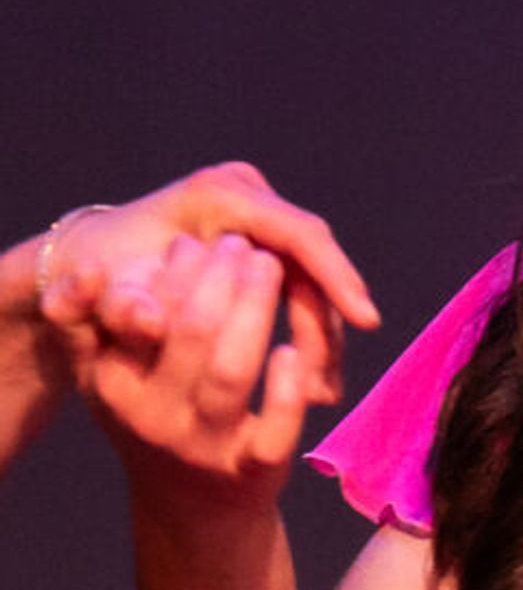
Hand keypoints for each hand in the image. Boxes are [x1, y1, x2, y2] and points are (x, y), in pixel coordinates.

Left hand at [38, 162, 378, 375]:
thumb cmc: (99, 279)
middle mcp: (244, 194)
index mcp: (215, 194)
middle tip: (327, 384)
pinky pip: (301, 284)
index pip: (296, 232)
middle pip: (311, 260)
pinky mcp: (263, 237)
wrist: (89, 259)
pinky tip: (312, 382)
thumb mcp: (104, 296)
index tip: (367, 320)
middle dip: (327, 324)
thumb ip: (120, 306)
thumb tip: (149, 325)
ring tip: (319, 395)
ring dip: (321, 338)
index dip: (335, 275)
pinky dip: (308, 332)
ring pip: (311, 277)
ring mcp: (257, 214)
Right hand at [79, 233, 339, 509]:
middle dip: (218, 280)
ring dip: (254, 312)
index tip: (193, 242)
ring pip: (230, 371)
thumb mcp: (112, 378)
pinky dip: (286, 388)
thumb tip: (91, 269)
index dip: (170, 275)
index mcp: (114, 387)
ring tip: (270, 269)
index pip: (139, 320)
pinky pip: (274, 429)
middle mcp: (153, 418)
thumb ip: (96, 327)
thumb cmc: (155, 420)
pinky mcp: (253, 472)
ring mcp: (204, 446)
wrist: (191, 508)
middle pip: (190, 335)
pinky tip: (294, 349)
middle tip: (240, 244)